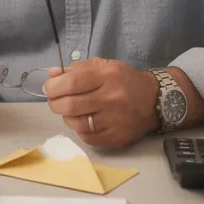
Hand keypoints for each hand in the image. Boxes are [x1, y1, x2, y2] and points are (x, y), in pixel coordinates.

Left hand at [43, 58, 157, 147]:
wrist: (154, 101)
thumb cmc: (124, 81)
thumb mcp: (104, 66)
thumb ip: (76, 69)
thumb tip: (52, 74)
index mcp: (108, 76)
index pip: (71, 82)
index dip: (54, 86)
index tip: (49, 88)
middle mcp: (112, 98)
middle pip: (70, 105)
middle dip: (55, 103)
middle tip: (55, 101)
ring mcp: (115, 120)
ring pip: (76, 123)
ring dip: (67, 117)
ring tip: (71, 111)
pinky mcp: (117, 137)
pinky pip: (86, 137)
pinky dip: (80, 129)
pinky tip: (85, 121)